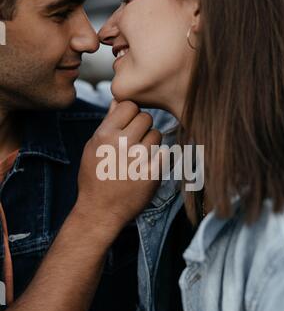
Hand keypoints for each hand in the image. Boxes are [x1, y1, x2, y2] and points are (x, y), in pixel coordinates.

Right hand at [75, 100, 161, 231]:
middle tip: (135, 142)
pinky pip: (164, 153)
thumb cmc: (94, 177)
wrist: (100, 210)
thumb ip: (107, 123)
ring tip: (139, 157)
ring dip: (151, 143)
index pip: (130, 106)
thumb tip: (118, 100)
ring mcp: (139, 159)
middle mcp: (122, 144)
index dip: (131, 113)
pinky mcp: (153, 173)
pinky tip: (146, 167)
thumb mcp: (92, 147)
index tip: (129, 125)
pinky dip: (158, 158)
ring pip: (157, 135)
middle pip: (146, 118)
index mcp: (105, 135)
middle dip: (143, 127)